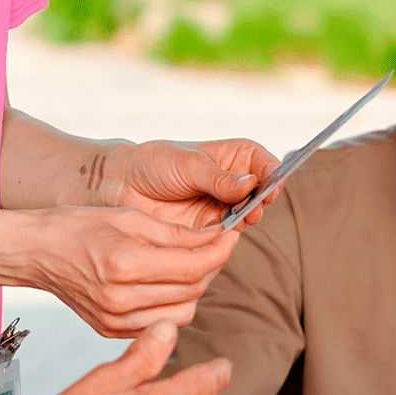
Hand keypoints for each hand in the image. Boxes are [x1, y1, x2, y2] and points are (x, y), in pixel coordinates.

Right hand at [22, 206, 238, 335]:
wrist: (36, 253)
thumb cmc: (76, 227)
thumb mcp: (129, 217)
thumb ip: (176, 234)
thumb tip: (216, 239)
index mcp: (125, 264)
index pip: (193, 267)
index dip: (220, 250)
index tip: (230, 236)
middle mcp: (121, 299)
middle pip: (193, 291)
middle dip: (211, 266)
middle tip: (214, 246)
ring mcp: (115, 320)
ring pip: (183, 314)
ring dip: (196, 289)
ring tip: (190, 265)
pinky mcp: (111, 331)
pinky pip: (160, 324)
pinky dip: (172, 305)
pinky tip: (166, 284)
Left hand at [110, 138, 280, 228]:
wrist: (121, 186)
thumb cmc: (153, 164)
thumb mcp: (187, 164)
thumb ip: (218, 177)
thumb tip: (250, 183)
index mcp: (233, 157)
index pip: (265, 164)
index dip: (274, 174)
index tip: (272, 185)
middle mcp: (233, 182)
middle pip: (262, 194)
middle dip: (262, 201)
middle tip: (254, 206)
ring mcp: (222, 207)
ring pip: (248, 217)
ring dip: (247, 219)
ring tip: (237, 217)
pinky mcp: (209, 230)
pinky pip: (227, 237)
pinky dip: (228, 237)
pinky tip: (221, 232)